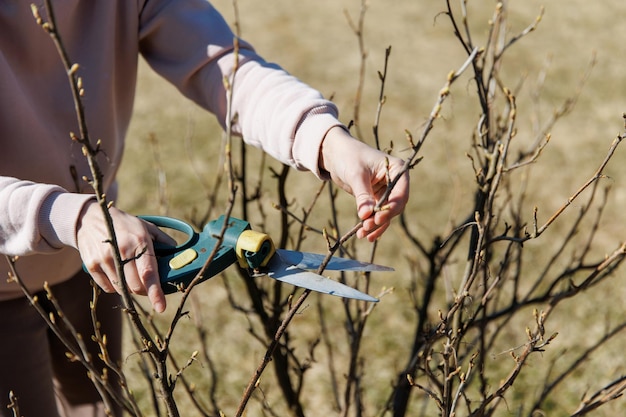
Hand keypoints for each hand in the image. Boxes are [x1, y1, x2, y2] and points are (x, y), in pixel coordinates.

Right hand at [77, 201, 174, 312]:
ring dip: (130, 288)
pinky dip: (116, 286)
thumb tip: (179, 257)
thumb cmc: (125, 225)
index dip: (155, 293)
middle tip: (147, 283)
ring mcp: (104, 259)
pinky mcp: (91, 266)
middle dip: (145, 290)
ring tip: (129, 271)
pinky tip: (116, 271)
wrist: (90, 218)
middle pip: (136, 286)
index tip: (161, 307)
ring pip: (122, 289)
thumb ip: (164, 242)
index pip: (149, 273)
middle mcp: (121, 251)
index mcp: (139, 242)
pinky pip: (108, 288)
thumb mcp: (146, 227)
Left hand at [320, 126, 409, 240]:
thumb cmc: (349, 157)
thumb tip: (366, 216)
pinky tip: (364, 234)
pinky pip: (377, 214)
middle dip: (381, 219)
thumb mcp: (356, 175)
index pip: (400, 193)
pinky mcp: (376, 199)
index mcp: (397, 170)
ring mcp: (386, 191)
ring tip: (362, 235)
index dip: (391, 208)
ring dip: (375, 225)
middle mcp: (395, 182)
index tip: (377, 219)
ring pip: (386, 214)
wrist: (336, 154)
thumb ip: (362, 195)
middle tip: (366, 228)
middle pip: (394, 206)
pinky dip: (370, 224)